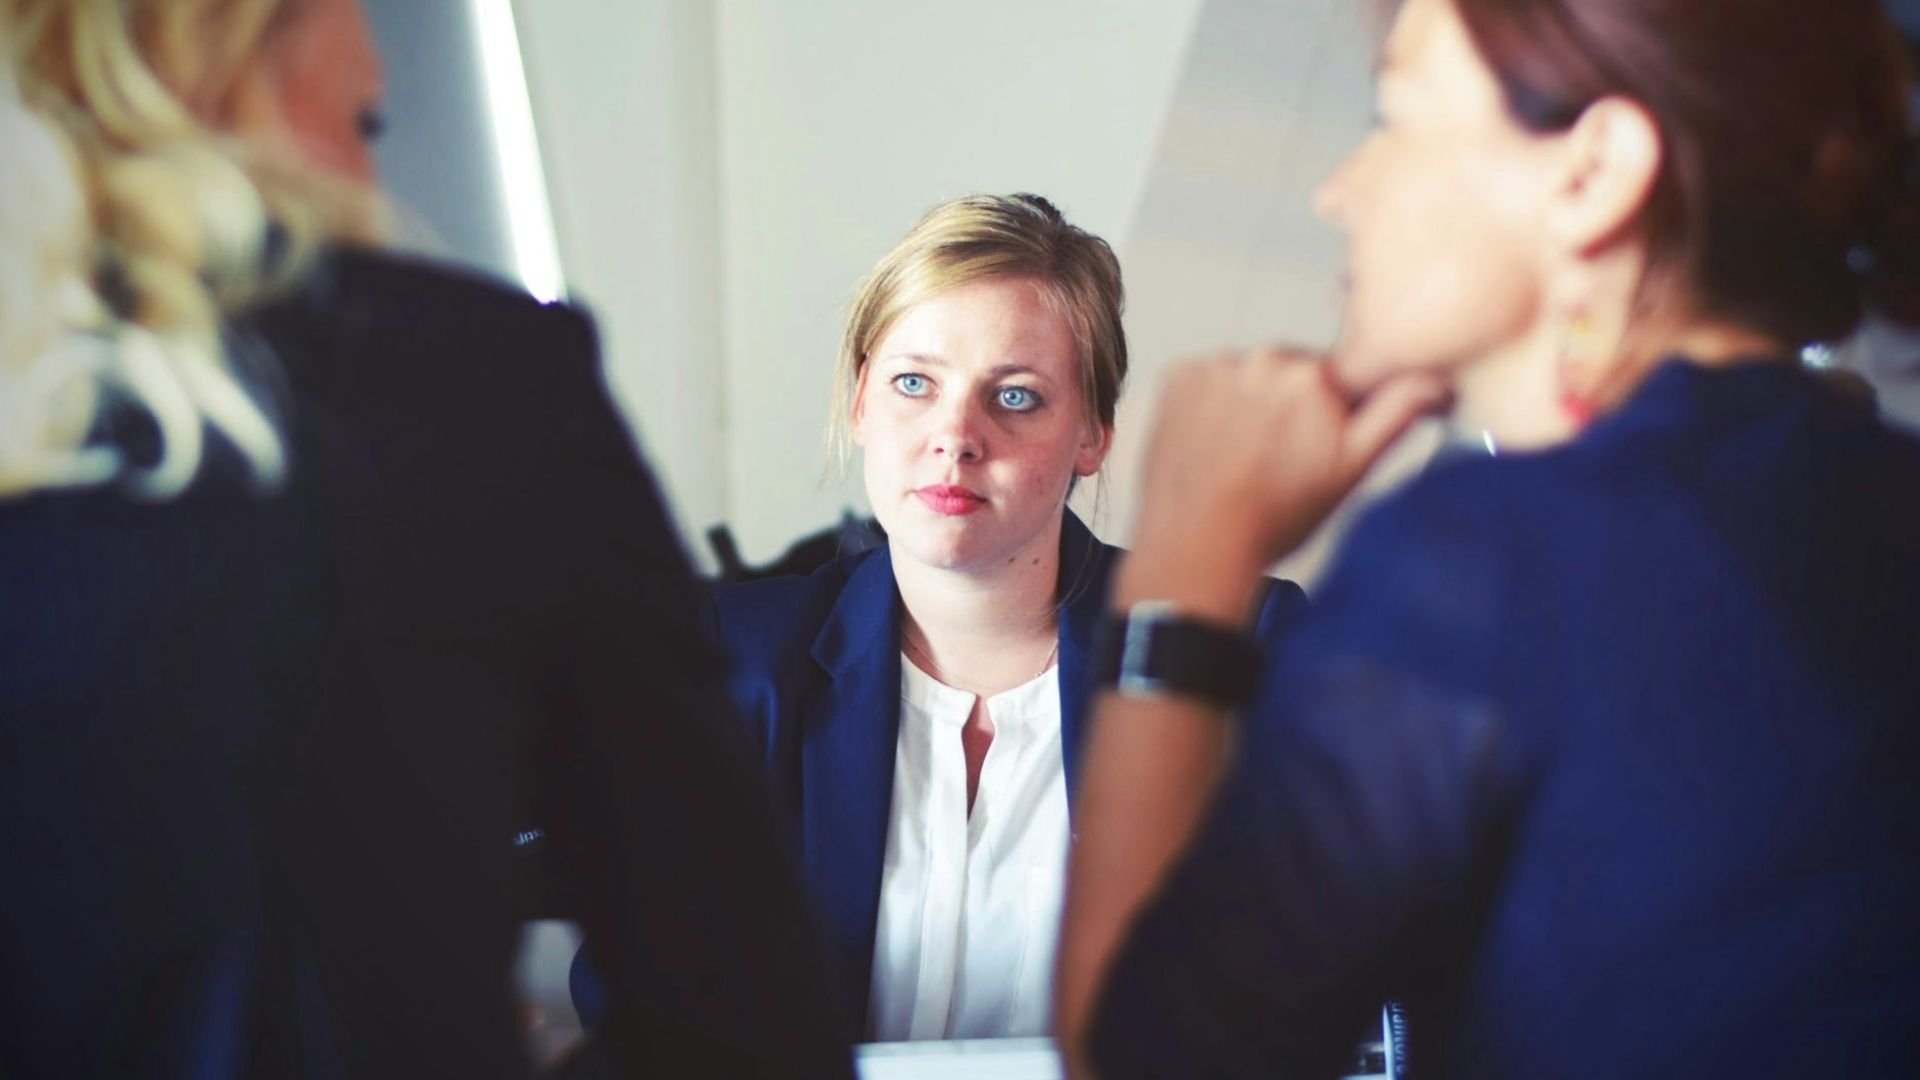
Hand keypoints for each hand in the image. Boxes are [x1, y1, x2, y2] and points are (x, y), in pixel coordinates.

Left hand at [1126, 347, 1446, 608]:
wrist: (1197, 545)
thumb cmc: (1273, 518)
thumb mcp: (1351, 470)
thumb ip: (1396, 414)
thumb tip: (1435, 380)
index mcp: (1315, 375)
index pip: (1337, 377)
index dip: (1331, 412)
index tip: (1315, 442)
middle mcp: (1264, 358)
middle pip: (1290, 372)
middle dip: (1290, 405)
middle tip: (1277, 458)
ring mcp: (1215, 366)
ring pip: (1248, 375)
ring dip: (1249, 403)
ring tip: (1241, 456)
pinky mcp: (1178, 376)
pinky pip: (1207, 379)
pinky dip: (1210, 403)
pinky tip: (1213, 444)